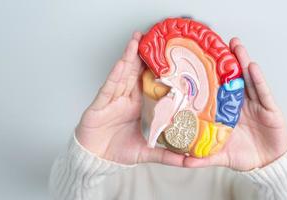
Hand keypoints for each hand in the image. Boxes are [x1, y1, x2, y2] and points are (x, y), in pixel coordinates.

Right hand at [75, 32, 184, 165]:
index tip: (168, 56)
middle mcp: (125, 100)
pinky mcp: (100, 105)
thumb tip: (191, 161)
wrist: (95, 161)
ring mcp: (112, 101)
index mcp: (138, 107)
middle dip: (142, 55)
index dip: (156, 70)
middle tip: (151, 37)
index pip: (148, 84)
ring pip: (122, 75)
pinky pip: (108, 87)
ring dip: (128, 57)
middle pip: (135, 73)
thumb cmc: (117, 152)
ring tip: (136, 40)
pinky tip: (122, 63)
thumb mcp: (147, 153)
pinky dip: (115, 75)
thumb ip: (168, 155)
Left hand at [183, 38, 286, 170]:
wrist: (268, 164)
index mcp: (225, 111)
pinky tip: (252, 67)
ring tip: (235, 45)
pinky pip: (263, 92)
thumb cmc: (244, 155)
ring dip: (242, 61)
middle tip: (217, 43)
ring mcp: (254, 104)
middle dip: (225, 61)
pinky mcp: (269, 108)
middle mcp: (239, 104)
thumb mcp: (220, 155)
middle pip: (231, 78)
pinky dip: (258, 79)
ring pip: (247, 79)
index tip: (198, 60)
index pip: (216, 89)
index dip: (209, 75)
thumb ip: (203, 156)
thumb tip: (183, 161)